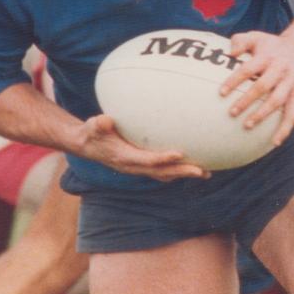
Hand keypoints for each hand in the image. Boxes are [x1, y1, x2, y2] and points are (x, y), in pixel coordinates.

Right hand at [75, 114, 208, 180]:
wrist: (87, 145)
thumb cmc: (92, 133)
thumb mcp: (93, 127)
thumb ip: (99, 124)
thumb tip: (105, 120)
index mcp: (124, 158)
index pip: (147, 160)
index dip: (163, 159)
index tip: (179, 153)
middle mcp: (134, 166)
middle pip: (162, 172)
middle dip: (182, 172)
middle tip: (202, 171)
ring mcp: (139, 168)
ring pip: (165, 174)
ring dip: (184, 174)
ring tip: (206, 172)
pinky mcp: (142, 165)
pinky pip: (163, 170)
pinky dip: (178, 169)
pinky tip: (193, 165)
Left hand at [219, 30, 293, 146]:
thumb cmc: (271, 45)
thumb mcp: (256, 37)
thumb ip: (240, 41)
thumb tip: (229, 53)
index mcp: (267, 57)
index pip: (249, 69)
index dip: (235, 80)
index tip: (221, 93)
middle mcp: (280, 70)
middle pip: (263, 86)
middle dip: (247, 100)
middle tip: (231, 113)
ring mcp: (290, 84)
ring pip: (277, 100)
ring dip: (263, 114)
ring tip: (247, 126)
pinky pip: (293, 114)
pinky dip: (285, 129)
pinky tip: (275, 142)